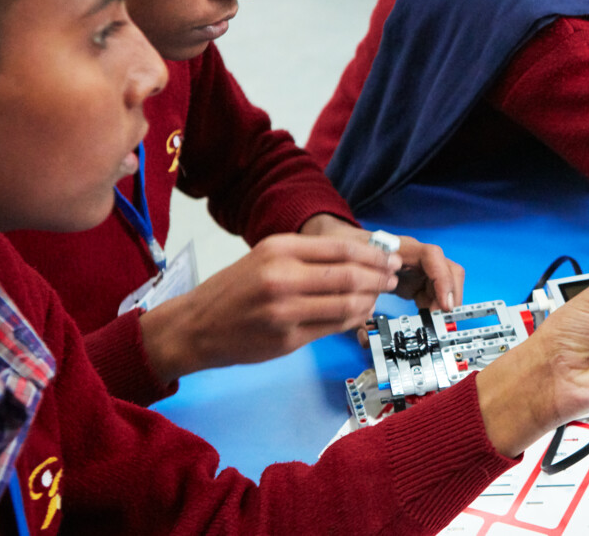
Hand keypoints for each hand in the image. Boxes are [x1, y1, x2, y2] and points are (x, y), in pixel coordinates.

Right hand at [140, 233, 400, 381]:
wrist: (196, 327)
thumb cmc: (234, 289)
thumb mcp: (266, 258)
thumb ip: (308, 257)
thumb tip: (362, 258)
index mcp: (278, 249)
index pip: (340, 249)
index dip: (372, 255)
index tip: (390, 258)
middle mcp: (282, 278)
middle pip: (348, 276)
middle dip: (379, 278)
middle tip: (393, 279)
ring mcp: (285, 311)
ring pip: (346, 304)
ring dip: (370, 301)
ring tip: (378, 297)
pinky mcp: (288, 339)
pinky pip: (333, 327)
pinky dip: (353, 319)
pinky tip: (359, 314)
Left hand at [301, 214, 463, 309]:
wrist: (341, 243)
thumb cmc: (348, 253)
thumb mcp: (349, 275)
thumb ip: (357, 303)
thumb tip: (365, 336)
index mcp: (401, 248)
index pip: (431, 256)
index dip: (442, 279)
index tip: (444, 304)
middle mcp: (416, 257)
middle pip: (448, 270)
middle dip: (451, 295)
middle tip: (442, 319)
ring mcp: (419, 269)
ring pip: (445, 283)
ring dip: (444, 303)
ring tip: (433, 322)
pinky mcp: (417, 281)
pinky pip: (435, 293)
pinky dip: (434, 307)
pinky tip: (424, 319)